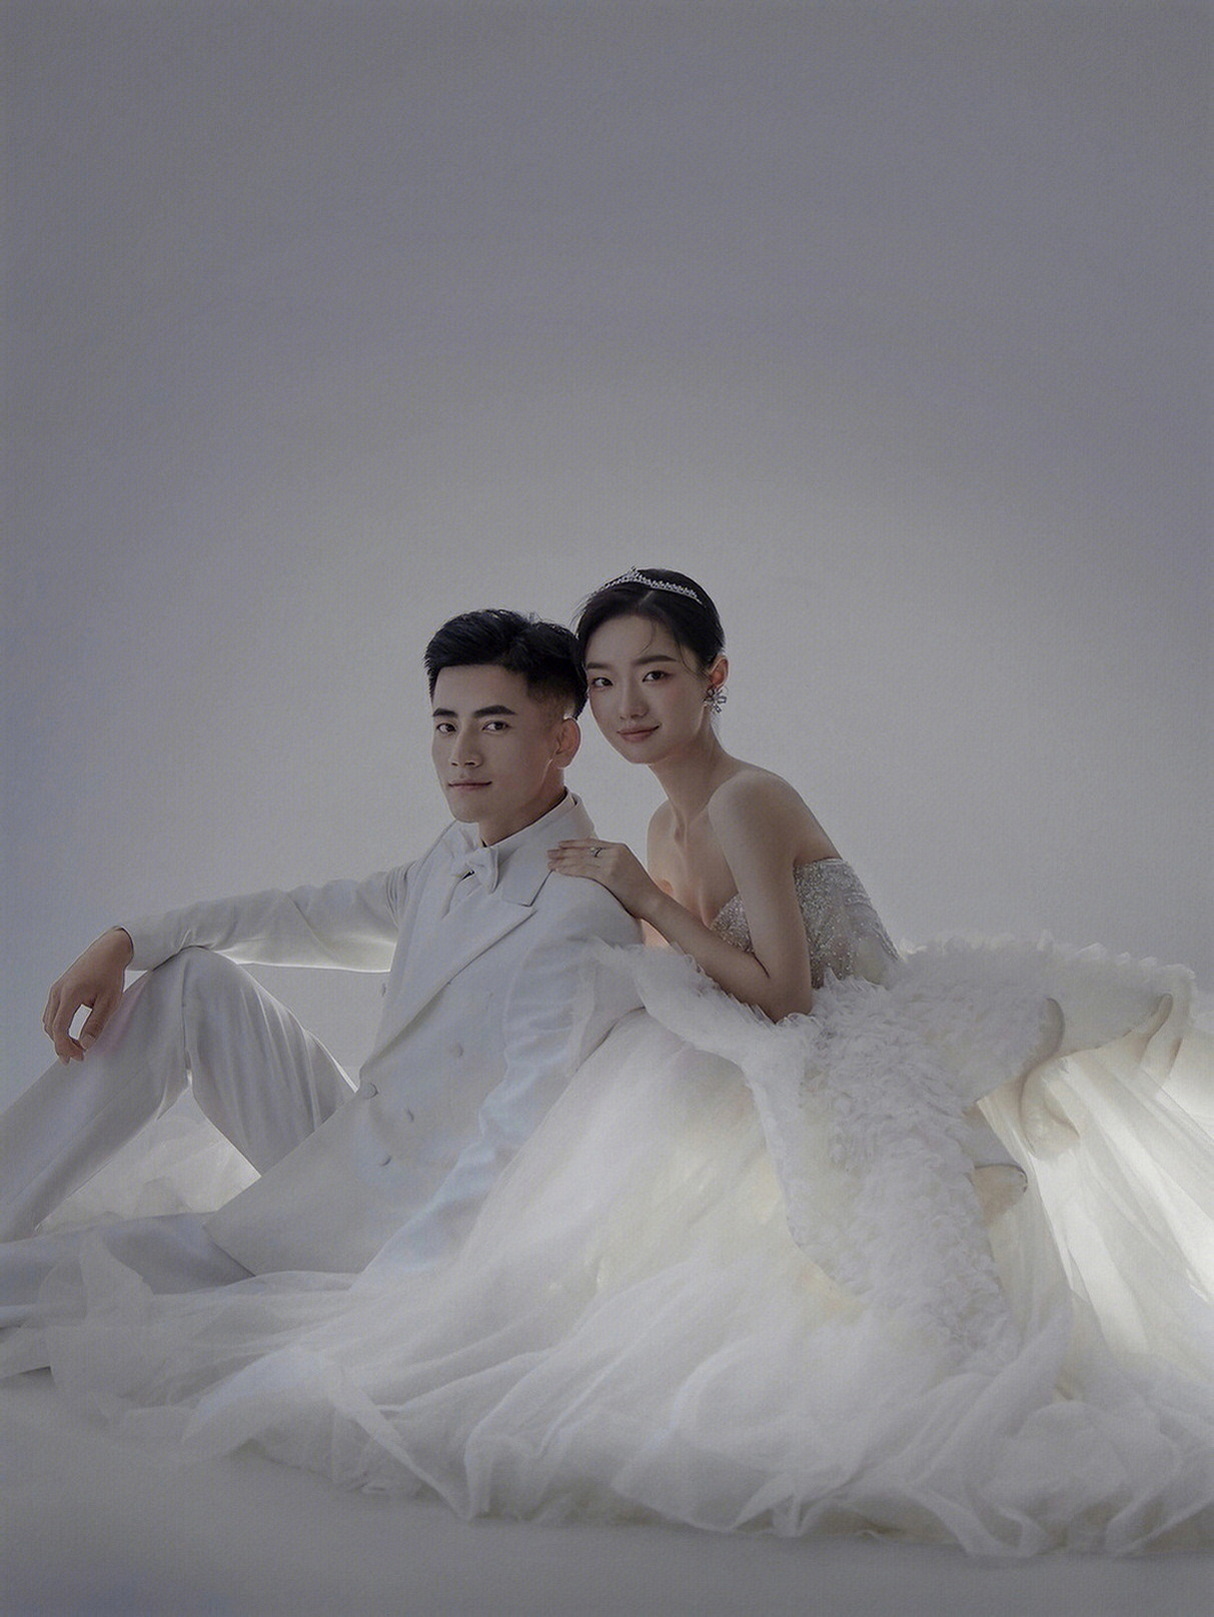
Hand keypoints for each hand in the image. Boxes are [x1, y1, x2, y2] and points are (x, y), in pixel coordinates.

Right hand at [42, 927, 133, 1063]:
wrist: (109, 951)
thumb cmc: (110, 974)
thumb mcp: (109, 1001)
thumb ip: (96, 1024)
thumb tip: (85, 1044)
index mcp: (70, 994)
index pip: (59, 1028)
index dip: (66, 1047)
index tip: (79, 1057)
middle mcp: (58, 992)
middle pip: (51, 1027)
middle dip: (62, 1045)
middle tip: (78, 1056)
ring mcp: (56, 989)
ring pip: (49, 1021)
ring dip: (59, 1036)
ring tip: (77, 1046)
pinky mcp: (59, 989)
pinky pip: (53, 1012)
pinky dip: (59, 1026)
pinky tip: (72, 1033)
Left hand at [547, 839, 661, 922]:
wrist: (651, 900)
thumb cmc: (640, 890)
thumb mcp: (628, 869)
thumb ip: (613, 863)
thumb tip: (597, 866)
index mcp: (620, 848)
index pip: (592, 842)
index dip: (575, 843)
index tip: (561, 844)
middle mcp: (615, 852)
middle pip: (584, 849)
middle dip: (564, 850)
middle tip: (549, 851)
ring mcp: (611, 862)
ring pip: (581, 859)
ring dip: (562, 860)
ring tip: (549, 861)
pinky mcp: (607, 875)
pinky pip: (582, 870)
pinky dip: (568, 869)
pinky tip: (558, 870)